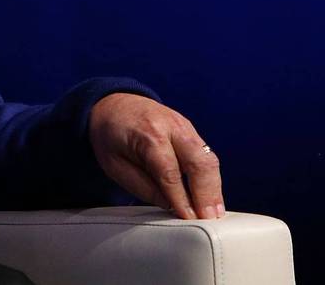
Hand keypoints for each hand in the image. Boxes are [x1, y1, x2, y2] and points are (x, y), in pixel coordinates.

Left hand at [89, 93, 224, 219]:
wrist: (113, 105)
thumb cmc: (110, 135)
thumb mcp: (114, 164)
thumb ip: (142, 186)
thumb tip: (171, 207)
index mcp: (147, 134)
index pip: (169, 171)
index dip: (181, 198)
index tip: (189, 218)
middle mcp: (172, 127)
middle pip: (198, 163)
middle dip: (207, 194)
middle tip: (209, 219)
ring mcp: (185, 127)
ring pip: (209, 159)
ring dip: (215, 188)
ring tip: (215, 213)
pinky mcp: (191, 131)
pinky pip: (207, 156)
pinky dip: (212, 178)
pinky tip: (212, 197)